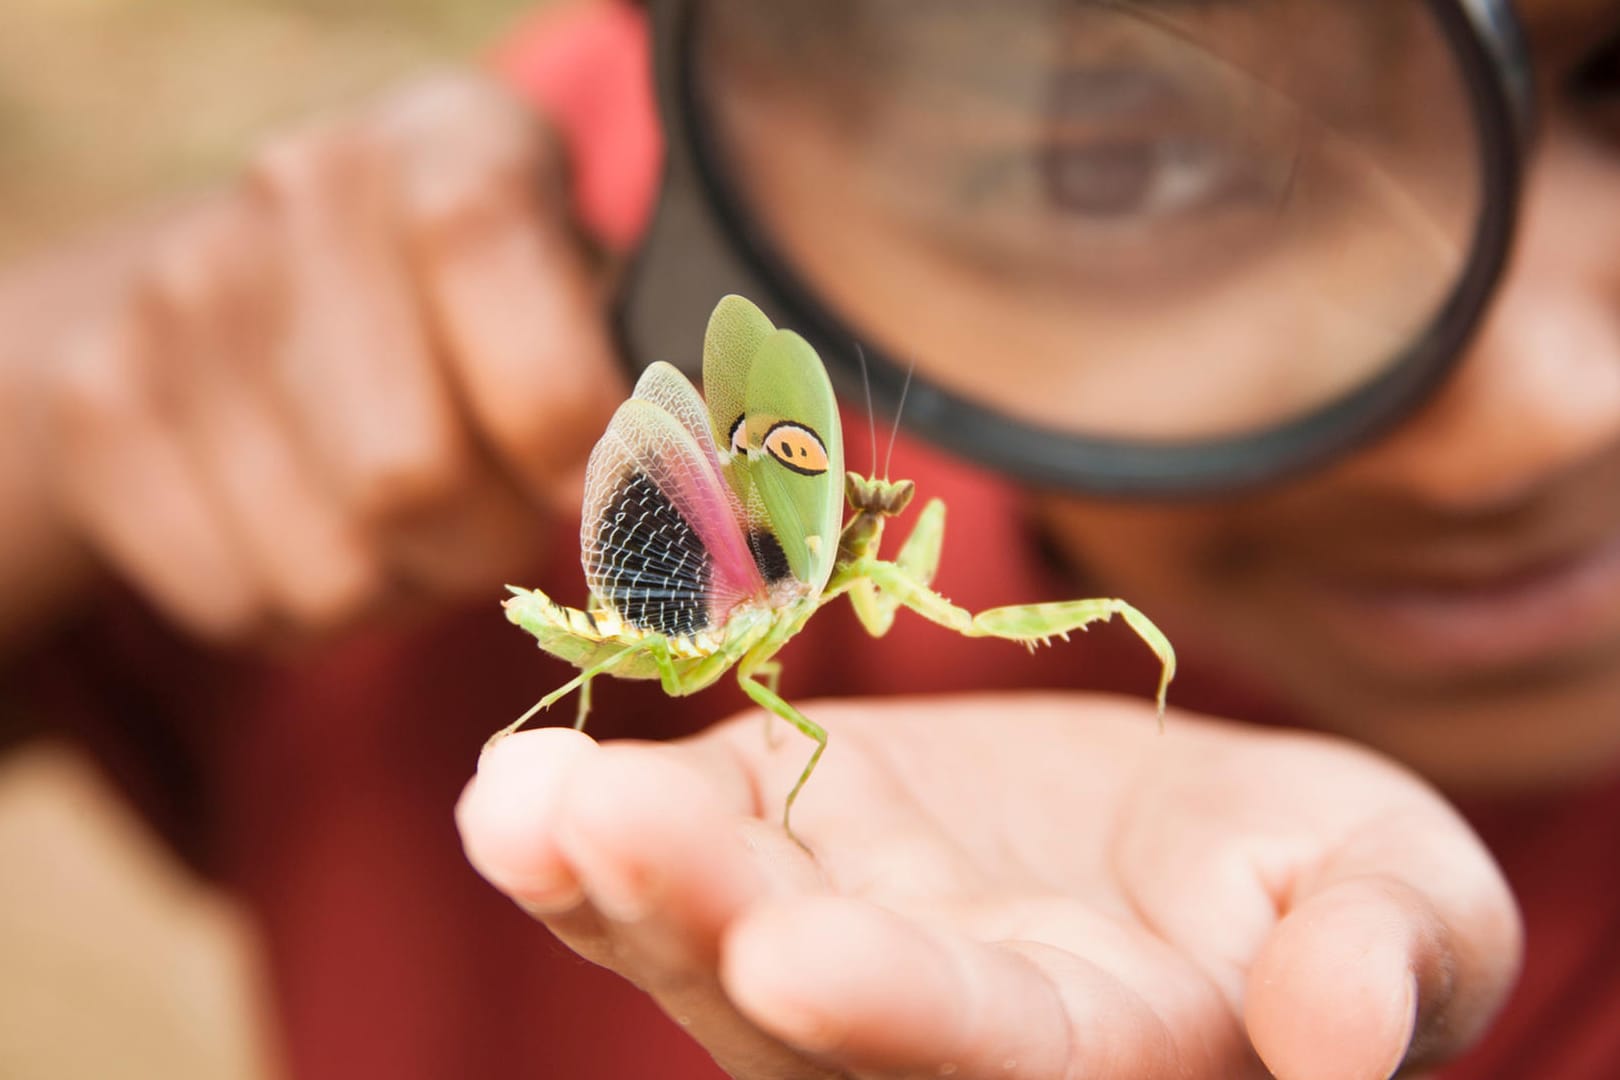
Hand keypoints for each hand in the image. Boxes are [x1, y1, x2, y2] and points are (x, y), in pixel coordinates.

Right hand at [33, 73, 620, 641]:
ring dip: (400, 582)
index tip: (592, 483)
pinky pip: (243, 602)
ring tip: (407, 513)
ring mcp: (180, 296)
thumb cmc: (473, 313)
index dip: (562, 431)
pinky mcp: (101, 406)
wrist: (247, 291)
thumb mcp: (577, 296)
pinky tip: (316, 521)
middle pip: (413, 478)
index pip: (511, 312)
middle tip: (497, 509)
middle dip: (485, 541)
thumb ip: (653, 388)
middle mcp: (303, 194)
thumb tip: (707, 517)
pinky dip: (305, 607)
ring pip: (331, 569)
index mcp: (454, 145)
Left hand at [458, 695, 1520, 1079]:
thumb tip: (1348, 1032)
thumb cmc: (1325, 885)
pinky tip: (520, 797)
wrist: (1204, 839)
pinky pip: (679, 846)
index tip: (794, 956)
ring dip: (609, 879)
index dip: (896, 1008)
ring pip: (702, 937)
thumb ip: (1380, 959)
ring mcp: (838, 932)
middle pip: (796, 1008)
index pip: (985, 1052)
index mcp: (1094, 1051)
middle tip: (598, 833)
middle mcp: (932, 1024)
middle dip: (699, 922)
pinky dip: (590, 834)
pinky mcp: (787, 841)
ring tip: (524, 810)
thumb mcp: (1402, 902)